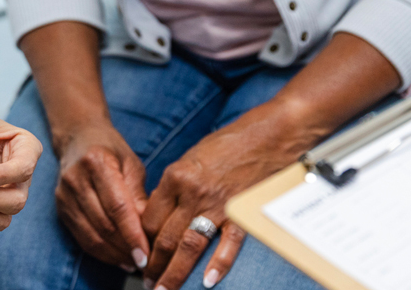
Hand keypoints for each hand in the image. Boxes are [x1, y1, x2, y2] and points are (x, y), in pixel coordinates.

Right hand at [53, 124, 150, 271]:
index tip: (147, 253)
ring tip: (134, 263)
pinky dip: (101, 252)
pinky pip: (82, 238)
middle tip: (146, 262)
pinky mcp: (61, 208)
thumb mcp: (132, 163)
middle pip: (103, 224)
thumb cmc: (111, 150)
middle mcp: (76, 179)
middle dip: (126, 248)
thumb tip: (148, 229)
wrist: (78, 139)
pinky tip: (118, 258)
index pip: (117, 206)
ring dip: (114, 254)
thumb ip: (139, 194)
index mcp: (97, 162)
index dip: (133, 233)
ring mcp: (64, 195)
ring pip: (91, 236)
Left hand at [141, 124, 302, 289]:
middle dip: (153, 265)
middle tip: (146, 281)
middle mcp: (192, 194)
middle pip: (164, 238)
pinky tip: (207, 282)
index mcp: (176, 177)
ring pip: (188, 247)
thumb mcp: (191, 158)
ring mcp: (217, 206)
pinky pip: (227, 245)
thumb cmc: (230, 143)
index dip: (142, 241)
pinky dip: (217, 265)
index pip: (150, 219)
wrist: (270, 134)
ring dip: (174, 273)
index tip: (140, 255)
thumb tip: (160, 214)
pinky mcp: (240, 213)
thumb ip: (175, 186)